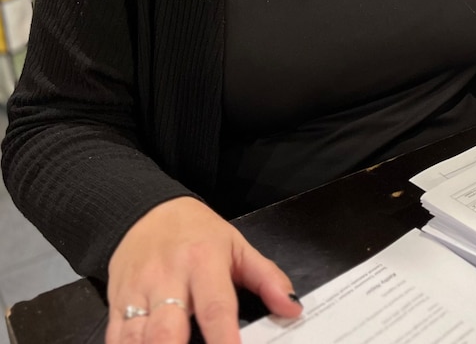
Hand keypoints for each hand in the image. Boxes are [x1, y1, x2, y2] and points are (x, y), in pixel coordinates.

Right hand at [105, 196, 301, 343]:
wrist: (147, 211)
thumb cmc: (199, 234)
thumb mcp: (237, 246)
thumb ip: (267, 278)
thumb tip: (293, 308)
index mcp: (204, 261)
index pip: (215, 307)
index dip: (224, 339)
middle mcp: (168, 279)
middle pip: (167, 331)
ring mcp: (137, 294)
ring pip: (137, 339)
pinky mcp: (115, 305)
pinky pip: (115, 340)